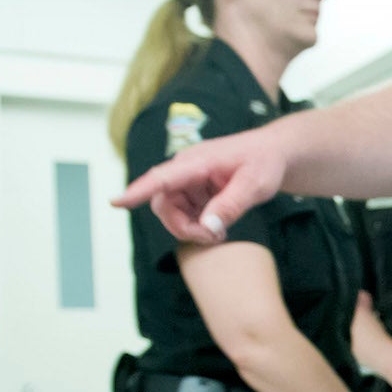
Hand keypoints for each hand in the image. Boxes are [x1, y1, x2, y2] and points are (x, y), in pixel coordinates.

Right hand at [112, 128, 285, 244]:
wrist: (274, 154)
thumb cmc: (265, 162)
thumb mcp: (255, 185)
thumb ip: (232, 204)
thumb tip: (208, 226)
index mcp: (198, 161)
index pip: (162, 177)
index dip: (138, 191)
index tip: (117, 202)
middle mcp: (187, 169)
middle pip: (164, 204)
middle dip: (181, 227)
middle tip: (212, 237)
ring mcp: (189, 180)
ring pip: (172, 212)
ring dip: (189, 229)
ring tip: (218, 234)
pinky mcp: (195, 191)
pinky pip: (184, 213)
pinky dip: (196, 226)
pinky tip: (217, 228)